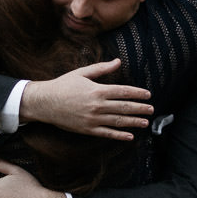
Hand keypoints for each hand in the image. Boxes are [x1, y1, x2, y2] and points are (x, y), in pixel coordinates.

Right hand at [20, 59, 152, 140]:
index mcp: (97, 90)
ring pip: (118, 121)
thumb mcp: (82, 73)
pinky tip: (129, 136)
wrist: (44, 102)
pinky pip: (107, 133)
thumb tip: (118, 61)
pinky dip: (119, 135)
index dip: (137, 93)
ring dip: (133, 122)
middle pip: (124, 107)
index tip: (148, 95)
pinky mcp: (87, 129)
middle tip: (151, 109)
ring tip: (145, 122)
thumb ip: (102, 68)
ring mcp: (93, 119)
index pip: (123, 92)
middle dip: (140, 108)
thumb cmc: (63, 85)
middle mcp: (97, 106)